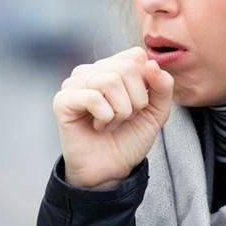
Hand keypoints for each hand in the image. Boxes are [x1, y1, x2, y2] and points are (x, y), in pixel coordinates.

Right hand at [52, 46, 174, 188]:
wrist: (111, 169)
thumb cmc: (129, 138)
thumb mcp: (157, 111)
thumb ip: (163, 86)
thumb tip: (152, 64)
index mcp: (112, 68)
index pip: (136, 56)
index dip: (146, 83)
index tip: (139, 105)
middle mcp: (91, 71)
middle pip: (126, 68)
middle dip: (136, 100)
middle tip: (125, 117)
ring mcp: (74, 84)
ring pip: (110, 81)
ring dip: (120, 111)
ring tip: (111, 122)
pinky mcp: (62, 100)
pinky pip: (93, 97)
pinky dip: (105, 117)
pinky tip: (99, 127)